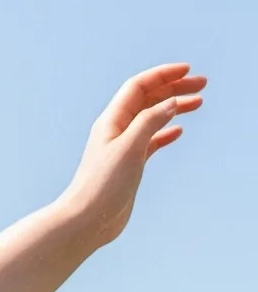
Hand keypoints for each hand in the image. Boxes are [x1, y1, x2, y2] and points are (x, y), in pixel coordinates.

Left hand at [64, 62, 205, 247]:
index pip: (139, 86)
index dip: (163, 75)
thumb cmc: (103, 185)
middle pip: (148, 99)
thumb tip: (170, 102)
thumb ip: (150, 122)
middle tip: (202, 84)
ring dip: (174, 107)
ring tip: (198, 102)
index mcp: (112, 120)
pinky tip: (179, 132)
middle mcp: (117, 129)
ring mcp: (123, 147)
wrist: (88, 220)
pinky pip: (150, 141)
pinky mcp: (129, 165)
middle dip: (174, 88)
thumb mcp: (129, 148)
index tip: (187, 71)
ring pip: (152, 118)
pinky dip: (165, 133)